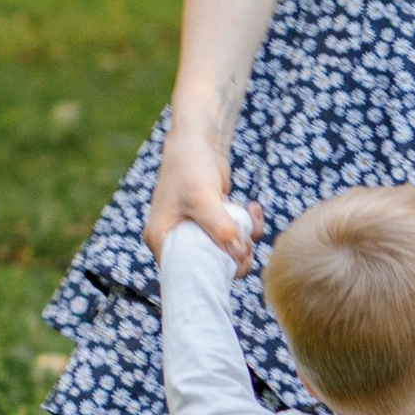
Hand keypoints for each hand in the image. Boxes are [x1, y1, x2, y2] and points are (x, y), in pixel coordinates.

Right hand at [144, 129, 258, 268]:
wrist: (200, 140)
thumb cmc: (191, 167)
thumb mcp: (203, 199)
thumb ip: (220, 228)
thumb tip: (238, 255)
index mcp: (162, 238)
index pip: (184, 272)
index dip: (210, 275)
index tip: (234, 265)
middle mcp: (175, 237)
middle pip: (209, 265)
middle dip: (234, 257)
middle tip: (249, 244)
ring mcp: (196, 229)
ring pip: (226, 250)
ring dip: (246, 239)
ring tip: (252, 218)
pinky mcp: (213, 220)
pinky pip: (234, 233)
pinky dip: (248, 225)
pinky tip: (253, 207)